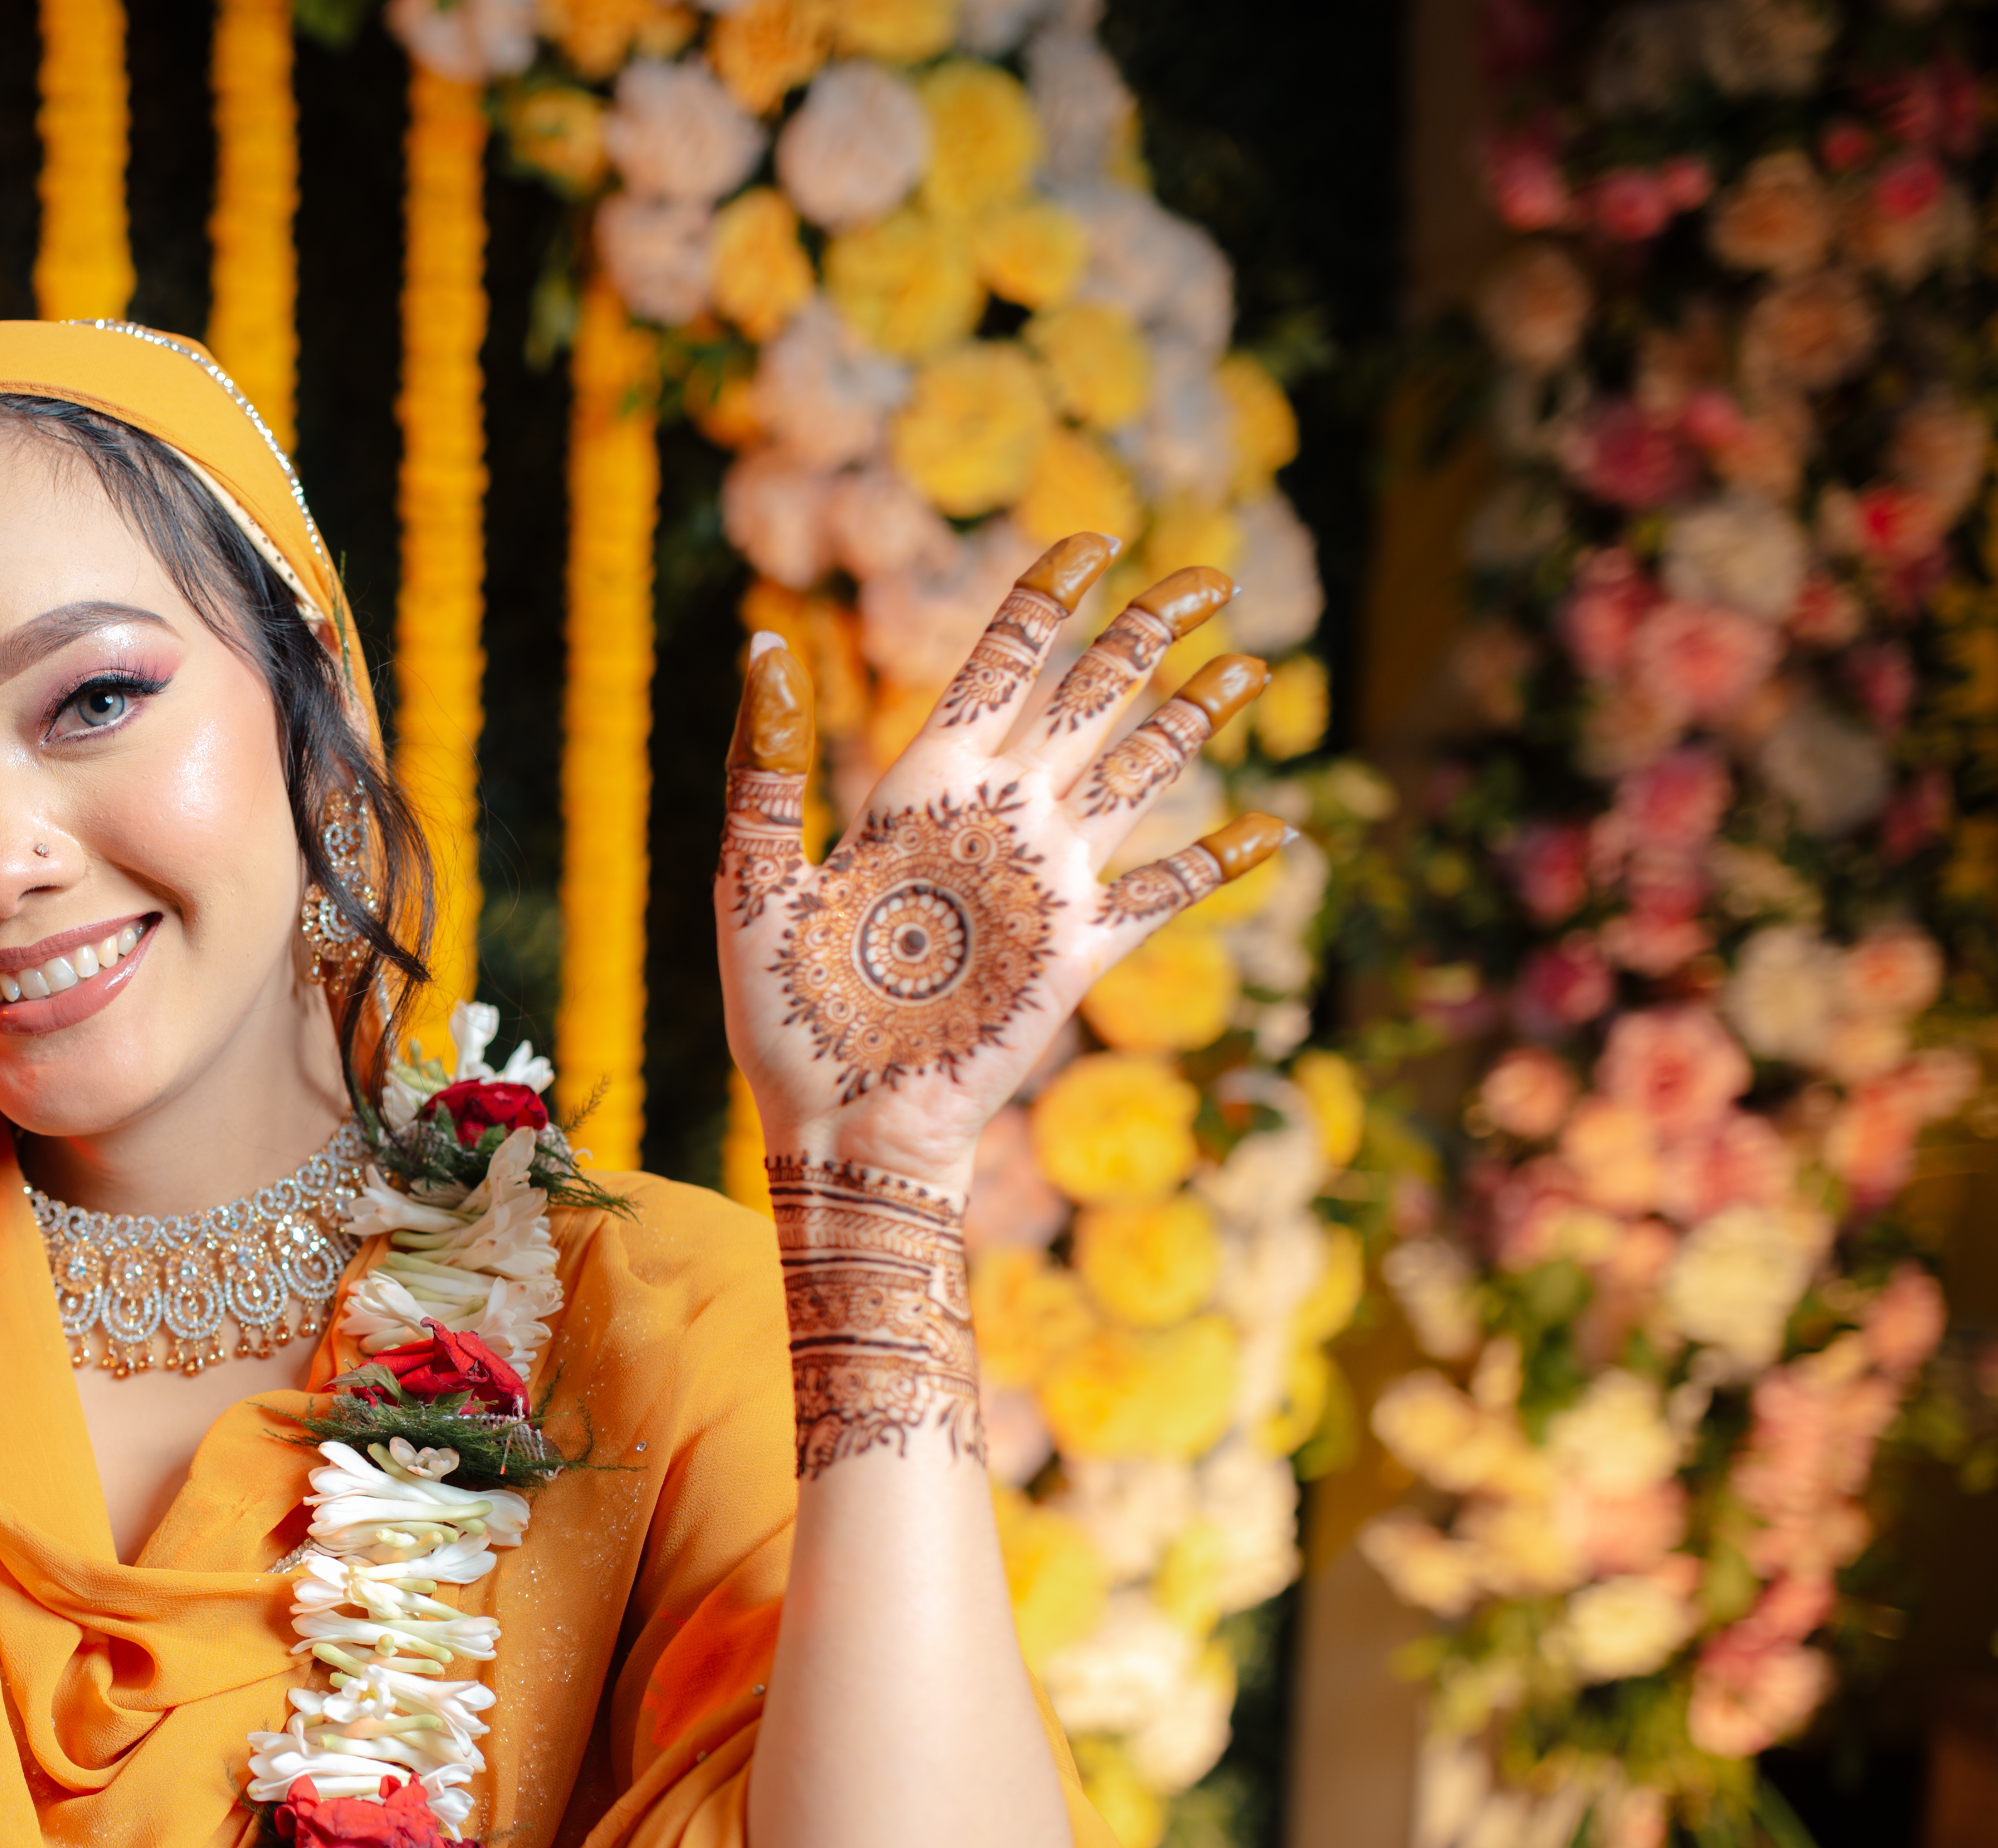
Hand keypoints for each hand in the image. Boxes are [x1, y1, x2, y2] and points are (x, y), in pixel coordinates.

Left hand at [716, 536, 1294, 1198]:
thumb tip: (761, 649)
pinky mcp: (1079, 953)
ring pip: (1141, 774)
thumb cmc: (783, 1014)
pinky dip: (1222, 862)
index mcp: (920, 788)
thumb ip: (764, 765)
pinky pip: (1166, 892)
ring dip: (1198, 719)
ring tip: (1252, 668)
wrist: (836, 1125)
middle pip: (1092, 698)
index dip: (1046, 600)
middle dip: (1149, 634)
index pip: (1000, 666)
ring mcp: (1046, 882)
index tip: (1094, 541)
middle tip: (1210, 578)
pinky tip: (1275, 830)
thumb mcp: (753, 878)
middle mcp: (997, 819)